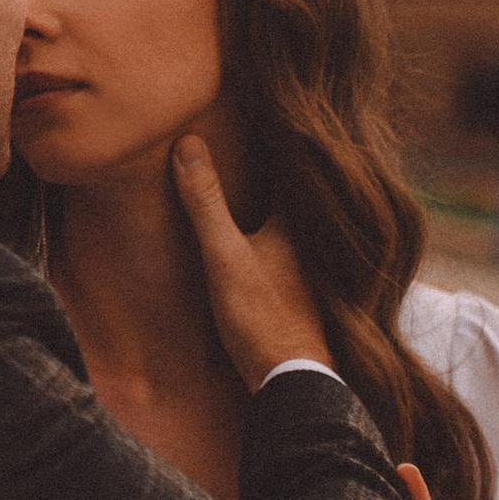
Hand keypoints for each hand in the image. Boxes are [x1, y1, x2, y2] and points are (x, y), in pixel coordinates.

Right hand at [172, 136, 330, 387]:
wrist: (291, 384)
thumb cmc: (261, 317)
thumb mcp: (224, 255)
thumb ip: (206, 203)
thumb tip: (189, 143)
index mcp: (295, 227)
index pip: (291, 171)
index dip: (279, 142)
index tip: (267, 114)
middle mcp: (309, 248)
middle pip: (295, 201)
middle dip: (279, 176)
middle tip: (262, 146)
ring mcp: (308, 278)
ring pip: (293, 234)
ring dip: (277, 213)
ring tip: (259, 190)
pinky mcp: (301, 305)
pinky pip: (288, 262)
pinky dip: (276, 247)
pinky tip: (262, 254)